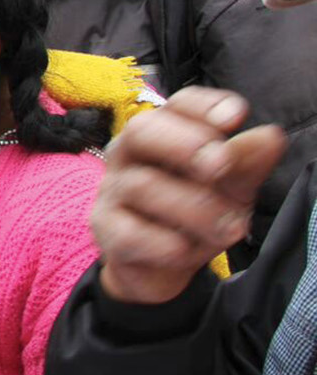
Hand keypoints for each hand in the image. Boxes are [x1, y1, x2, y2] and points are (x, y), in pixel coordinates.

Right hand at [92, 87, 285, 303]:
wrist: (160, 268)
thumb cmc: (194, 216)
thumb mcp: (229, 188)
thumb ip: (246, 163)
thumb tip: (270, 137)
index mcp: (162, 134)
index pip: (177, 105)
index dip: (204, 106)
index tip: (236, 117)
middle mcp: (129, 154)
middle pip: (142, 130)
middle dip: (184, 144)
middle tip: (220, 165)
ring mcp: (112, 190)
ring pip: (143, 185)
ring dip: (194, 208)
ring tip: (231, 229)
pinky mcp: (104, 228)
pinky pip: (128, 231)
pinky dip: (161, 242)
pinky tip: (185, 250)